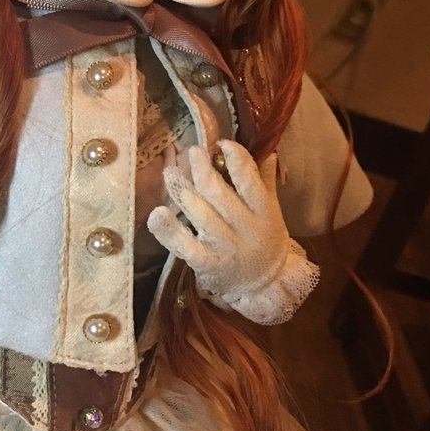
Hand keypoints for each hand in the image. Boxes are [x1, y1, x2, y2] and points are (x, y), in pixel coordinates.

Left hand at [147, 140, 318, 323]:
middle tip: (191, 152)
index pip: (251, 182)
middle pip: (219, 196)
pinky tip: (157, 213)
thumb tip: (268, 150)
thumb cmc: (263, 240)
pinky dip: (168, 230)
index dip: (237, 160)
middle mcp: (246, 230)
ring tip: (170, 172)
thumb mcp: (272, 212)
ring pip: (200, 215)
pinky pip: (184, 245)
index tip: (222, 143)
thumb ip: (266, 182)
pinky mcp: (206, 264)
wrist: (263, 287)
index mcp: (265, 213)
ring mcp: (225, 248)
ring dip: (182, 190)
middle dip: (202, 171)